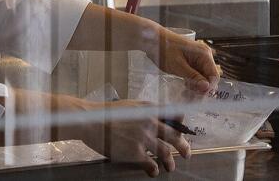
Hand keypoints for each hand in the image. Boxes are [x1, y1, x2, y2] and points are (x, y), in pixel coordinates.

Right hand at [64, 98, 190, 176]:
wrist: (92, 122)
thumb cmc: (107, 113)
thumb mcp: (130, 106)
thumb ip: (145, 111)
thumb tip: (156, 116)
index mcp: (149, 110)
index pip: (174, 115)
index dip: (181, 124)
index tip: (183, 131)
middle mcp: (150, 123)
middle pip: (174, 136)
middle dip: (183, 146)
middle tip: (186, 153)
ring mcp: (144, 138)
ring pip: (166, 152)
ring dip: (171, 162)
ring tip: (171, 167)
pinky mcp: (136, 153)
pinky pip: (152, 164)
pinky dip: (154, 170)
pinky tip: (153, 172)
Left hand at [148, 28, 220, 93]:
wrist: (154, 40)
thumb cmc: (165, 50)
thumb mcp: (178, 66)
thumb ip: (194, 77)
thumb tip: (207, 87)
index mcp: (204, 54)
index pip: (214, 75)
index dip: (209, 87)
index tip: (199, 96)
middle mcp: (204, 56)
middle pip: (209, 77)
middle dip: (202, 88)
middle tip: (190, 97)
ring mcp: (198, 59)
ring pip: (202, 77)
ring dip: (196, 87)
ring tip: (186, 94)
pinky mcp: (192, 62)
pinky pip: (196, 74)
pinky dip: (192, 82)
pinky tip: (185, 88)